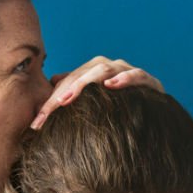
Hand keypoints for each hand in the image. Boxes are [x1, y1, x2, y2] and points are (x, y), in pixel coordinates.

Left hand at [31, 57, 163, 128]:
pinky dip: (124, 78)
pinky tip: (111, 85)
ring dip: (85, 82)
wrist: (157, 117)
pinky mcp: (148, 81)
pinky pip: (136, 75)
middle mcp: (109, 67)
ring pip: (103, 70)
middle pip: (81, 74)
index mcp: (93, 72)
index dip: (50, 103)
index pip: (67, 83)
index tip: (36, 125)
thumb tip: (52, 82)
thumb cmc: (120, 110)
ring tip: (69, 97)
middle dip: (62, 93)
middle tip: (47, 111)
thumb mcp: (93, 107)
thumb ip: (74, 94)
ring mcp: (128, 71)